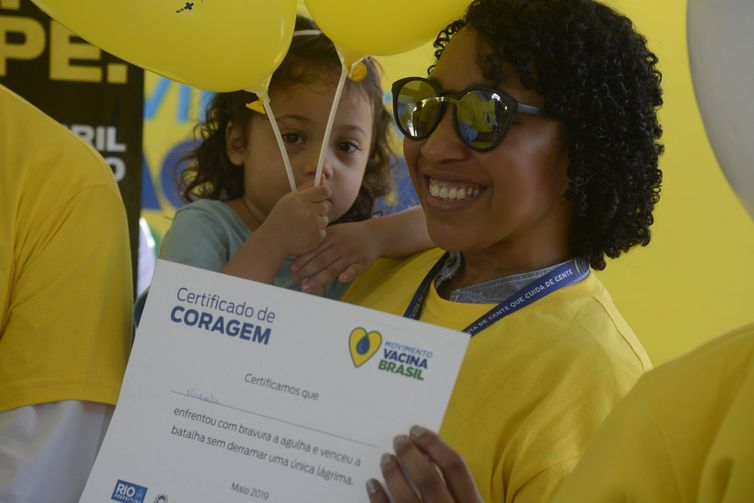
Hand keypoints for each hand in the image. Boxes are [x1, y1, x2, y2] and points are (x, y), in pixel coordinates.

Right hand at [256, 184, 330, 257]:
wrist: (273, 241)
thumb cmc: (281, 217)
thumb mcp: (289, 199)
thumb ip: (307, 187)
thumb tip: (322, 176)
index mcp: (300, 199)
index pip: (324, 191)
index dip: (324, 193)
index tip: (320, 196)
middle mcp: (308, 212)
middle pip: (327, 205)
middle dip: (320, 208)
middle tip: (308, 213)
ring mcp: (313, 226)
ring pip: (325, 219)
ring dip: (318, 221)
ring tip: (303, 225)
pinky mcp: (317, 238)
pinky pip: (323, 231)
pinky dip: (316, 233)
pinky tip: (304, 234)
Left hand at [291, 220, 380, 292]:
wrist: (375, 234)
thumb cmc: (349, 235)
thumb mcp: (335, 232)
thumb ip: (320, 242)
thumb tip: (299, 256)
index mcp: (332, 236)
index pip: (314, 250)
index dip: (303, 260)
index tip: (292, 268)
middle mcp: (341, 245)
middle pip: (321, 260)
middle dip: (306, 271)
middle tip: (295, 279)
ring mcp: (352, 254)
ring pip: (333, 268)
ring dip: (319, 278)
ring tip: (307, 287)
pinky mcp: (362, 263)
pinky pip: (355, 269)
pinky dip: (349, 274)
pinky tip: (342, 280)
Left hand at [366, 426, 482, 502]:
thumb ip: (459, 488)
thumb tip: (430, 455)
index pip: (454, 466)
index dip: (434, 444)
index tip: (417, 430)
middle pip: (428, 478)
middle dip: (410, 454)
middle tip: (398, 440)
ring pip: (406, 497)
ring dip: (392, 474)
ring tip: (385, 459)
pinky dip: (377, 497)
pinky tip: (372, 484)